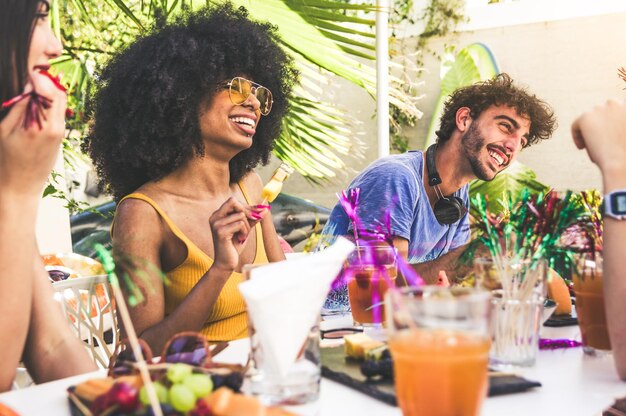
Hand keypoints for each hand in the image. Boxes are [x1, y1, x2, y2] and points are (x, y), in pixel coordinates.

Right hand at [0, 71, 66, 197]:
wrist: (20, 188)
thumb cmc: (6, 160)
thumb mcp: (4, 130)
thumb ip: (19, 107)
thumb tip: (29, 86)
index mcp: (38, 125)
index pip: (47, 91)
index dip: (39, 78)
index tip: (29, 72)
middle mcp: (54, 128)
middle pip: (58, 94)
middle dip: (47, 82)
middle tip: (32, 76)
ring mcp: (60, 133)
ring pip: (61, 103)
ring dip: (51, 92)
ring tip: (34, 88)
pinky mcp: (61, 137)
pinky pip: (59, 114)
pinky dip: (51, 104)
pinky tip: (38, 103)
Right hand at [210, 197, 255, 270]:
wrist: (226, 263)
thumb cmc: (234, 246)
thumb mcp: (244, 229)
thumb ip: (252, 218)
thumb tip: (264, 208)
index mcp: (218, 215)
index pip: (233, 201)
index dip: (247, 206)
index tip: (259, 211)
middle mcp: (214, 217)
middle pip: (233, 201)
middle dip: (248, 211)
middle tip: (255, 220)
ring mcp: (216, 224)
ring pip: (240, 214)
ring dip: (247, 226)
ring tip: (243, 235)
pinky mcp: (220, 231)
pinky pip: (240, 224)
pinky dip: (245, 231)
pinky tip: (241, 239)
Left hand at [571, 99, 625, 178]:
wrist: (621, 161)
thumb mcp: (624, 137)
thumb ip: (618, 129)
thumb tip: (607, 128)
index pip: (617, 110)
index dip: (612, 122)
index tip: (610, 134)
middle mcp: (616, 104)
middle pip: (603, 112)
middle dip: (600, 124)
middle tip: (599, 140)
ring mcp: (600, 109)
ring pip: (590, 119)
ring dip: (589, 131)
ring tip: (592, 146)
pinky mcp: (586, 117)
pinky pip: (576, 126)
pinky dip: (577, 136)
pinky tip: (582, 147)